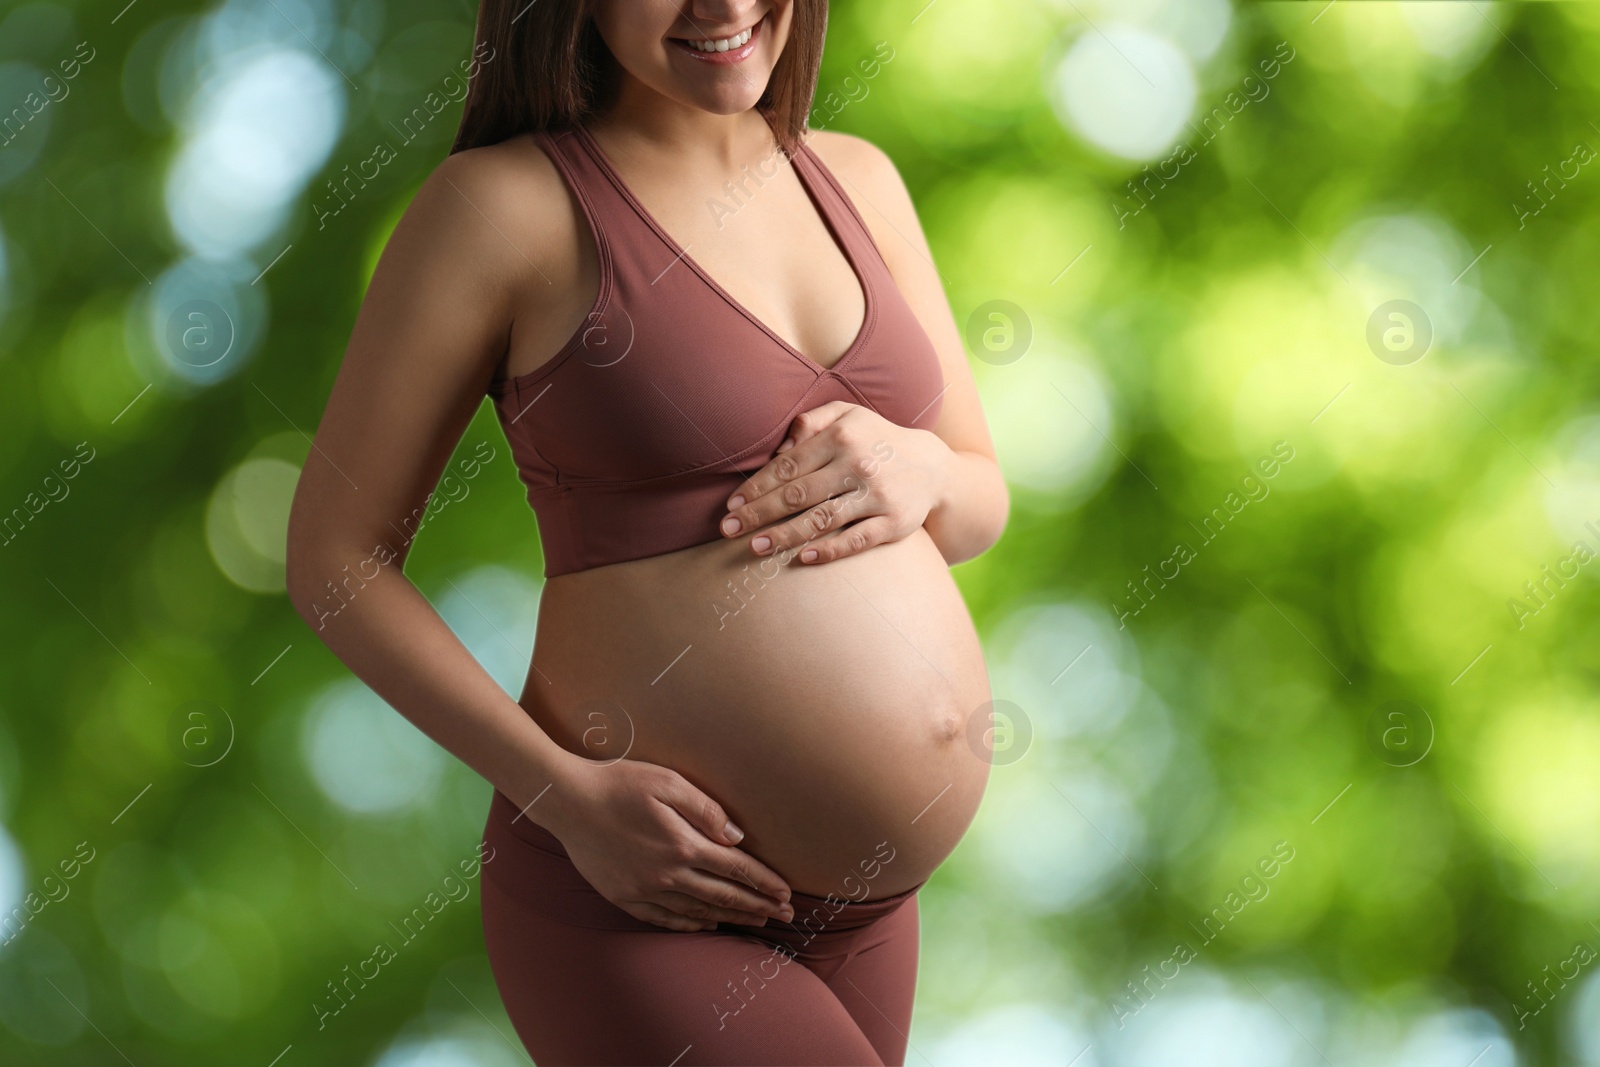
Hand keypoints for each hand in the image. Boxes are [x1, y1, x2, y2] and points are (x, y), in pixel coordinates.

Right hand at [547, 756, 793, 932]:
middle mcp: (667, 874)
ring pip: (697, 911)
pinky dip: (690, 924)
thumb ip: (705, 809)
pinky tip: (705, 925)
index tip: (786, 892)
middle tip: (784, 914)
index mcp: (683, 844)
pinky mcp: (624, 896)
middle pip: (723, 895)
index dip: (765, 882)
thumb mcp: (667, 782)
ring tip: (755, 922)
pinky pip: (664, 918)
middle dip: (758, 906)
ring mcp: (644, 890)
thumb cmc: (619, 782)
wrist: (567, 801)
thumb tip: (736, 836)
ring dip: (730, 918)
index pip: (736, 869)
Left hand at [720, 401, 950, 564]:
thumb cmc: (877, 440)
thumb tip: (779, 448)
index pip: (789, 465)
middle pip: (798, 494)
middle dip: (759, 513)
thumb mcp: (849, 415)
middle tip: (729, 529)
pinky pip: (856, 540)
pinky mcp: (894, 523)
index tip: (733, 503)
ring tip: (755, 546)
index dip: (757, 486)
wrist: (934, 468)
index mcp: (842, 437)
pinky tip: (803, 558)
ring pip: (822, 519)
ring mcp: (877, 496)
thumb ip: (811, 422)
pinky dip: (829, 550)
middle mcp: (858, 465)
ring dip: (784, 535)